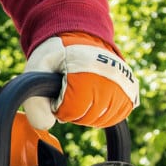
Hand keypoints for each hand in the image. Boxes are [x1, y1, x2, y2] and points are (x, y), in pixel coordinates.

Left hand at [22, 32, 138, 129]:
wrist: (79, 39)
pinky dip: (102, 114)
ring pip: (102, 120)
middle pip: (88, 117)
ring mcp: (124, 83)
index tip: (58, 90)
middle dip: (73, 110)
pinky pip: (117, 117)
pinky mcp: (131, 91)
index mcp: (87, 69)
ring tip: (81, 93)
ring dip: (87, 113)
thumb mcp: (36, 70)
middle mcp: (110, 76)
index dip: (59, 105)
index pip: (72, 109)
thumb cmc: (56, 56)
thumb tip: (47, 126)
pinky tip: (93, 101)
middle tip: (68, 90)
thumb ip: (34, 101)